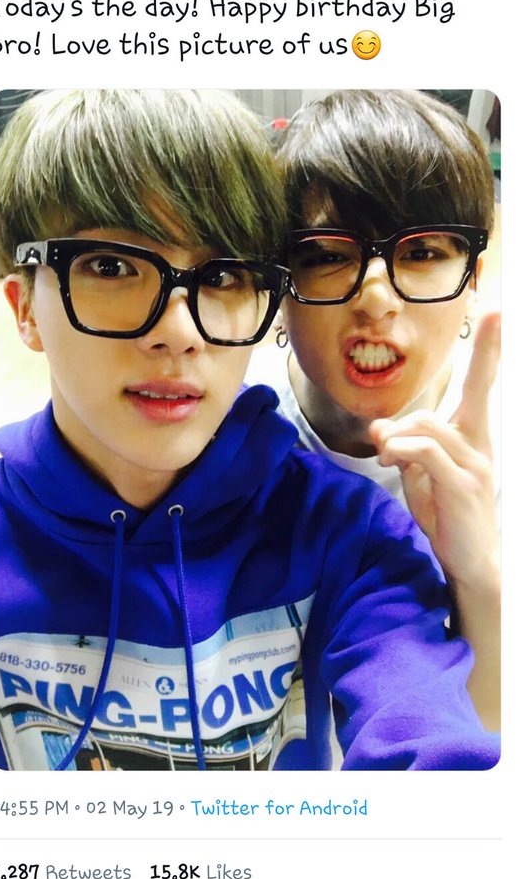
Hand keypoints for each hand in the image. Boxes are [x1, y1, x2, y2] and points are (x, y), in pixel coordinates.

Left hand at [369, 312, 499, 593]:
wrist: (473, 566)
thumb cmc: (449, 519)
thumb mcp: (421, 478)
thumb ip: (405, 448)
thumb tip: (381, 427)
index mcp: (475, 438)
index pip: (483, 384)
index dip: (490, 349)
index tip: (498, 312)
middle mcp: (481, 445)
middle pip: (441, 406)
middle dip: (402, 423)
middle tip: (380, 445)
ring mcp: (476, 465)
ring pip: (428, 426)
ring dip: (396, 439)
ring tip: (385, 459)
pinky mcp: (464, 485)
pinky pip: (427, 451)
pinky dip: (402, 449)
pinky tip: (391, 460)